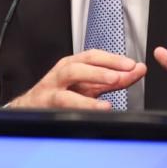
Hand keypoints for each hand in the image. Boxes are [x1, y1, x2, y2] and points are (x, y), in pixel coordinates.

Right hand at [7, 49, 145, 109]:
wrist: (28, 111)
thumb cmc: (59, 97)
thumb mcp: (88, 87)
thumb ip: (114, 80)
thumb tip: (138, 70)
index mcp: (73, 65)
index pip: (95, 56)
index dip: (115, 59)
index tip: (134, 65)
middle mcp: (63, 72)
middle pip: (85, 61)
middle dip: (108, 63)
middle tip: (128, 68)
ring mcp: (53, 86)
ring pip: (72, 74)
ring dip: (95, 75)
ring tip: (114, 80)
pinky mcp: (47, 103)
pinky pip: (65, 101)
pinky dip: (84, 103)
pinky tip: (100, 107)